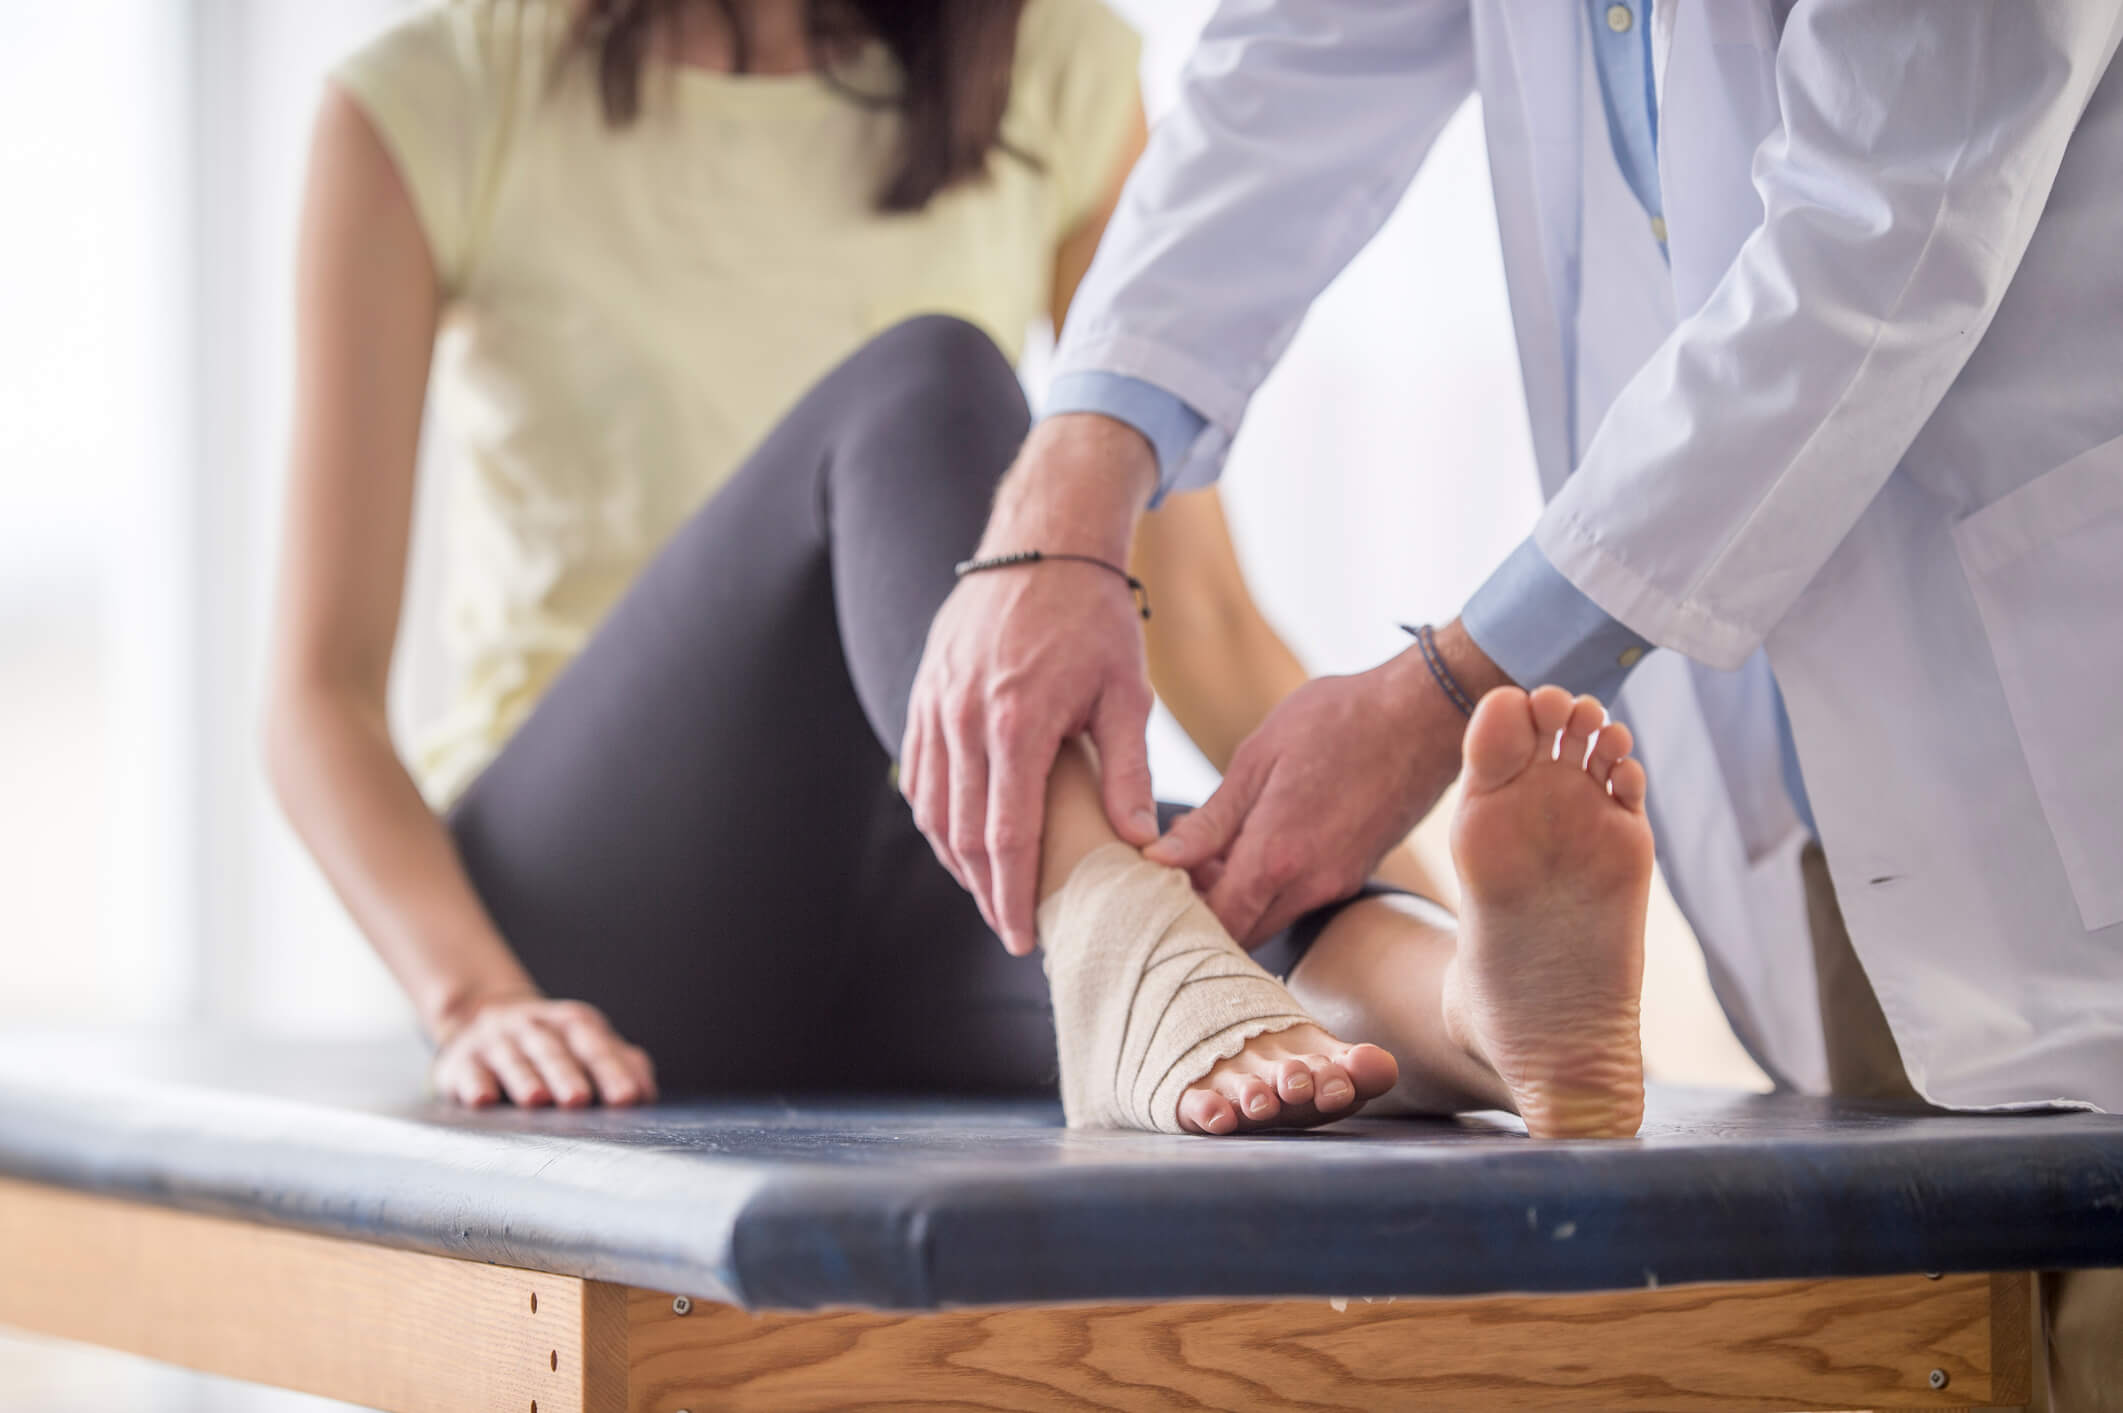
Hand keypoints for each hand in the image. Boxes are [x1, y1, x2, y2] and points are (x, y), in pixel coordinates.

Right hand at [429, 994, 657, 1108]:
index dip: (613, 1072)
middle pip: (553, 1051)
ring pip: (512, 1059)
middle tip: (579, 1100)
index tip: (628, 1099)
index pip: (595, 1046)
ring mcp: (496, 1042)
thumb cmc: (553, 1044)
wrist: (485, 1016)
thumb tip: (646, 1094)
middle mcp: (534, 1028)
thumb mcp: (587, 1044)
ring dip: (524, 1078)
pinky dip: (474, 1083)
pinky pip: (467, 1071)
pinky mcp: (462, 1060)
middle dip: (566, 1074)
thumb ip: (621, 1064)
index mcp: (572, 1024)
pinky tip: (481, 1099)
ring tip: (536, 1100)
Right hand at [903, 414, 1161, 955]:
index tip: (1020, 938)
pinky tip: (962, 840)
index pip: (1005, 836)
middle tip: (1010, 929)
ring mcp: (935, 707)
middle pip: (964, 835)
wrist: (1042, 545)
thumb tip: (1141, 845)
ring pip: (933, 811)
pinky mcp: (923, 696)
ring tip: (989, 894)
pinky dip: (937, 818)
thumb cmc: (1093, 618)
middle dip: (984, 892)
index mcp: (1017, 723)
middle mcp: (964, 720)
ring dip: (956, 861)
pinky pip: (920, 775)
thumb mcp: (1125, 693)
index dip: (1010, 896)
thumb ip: (1128, 771)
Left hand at [1146, 619, 1507, 945]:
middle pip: (1241, 932)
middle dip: (1205, 913)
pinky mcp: (1355, 873)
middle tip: (1180, 870)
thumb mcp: (1258, 758)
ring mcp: (1338, 883)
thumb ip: (1211, 820)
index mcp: (1277, 856)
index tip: (1156, 884)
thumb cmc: (1339, 721)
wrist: (1425, 714)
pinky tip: (1258, 843)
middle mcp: (1310, 884)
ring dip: (1238, 899)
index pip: (1215, 923)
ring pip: (1271, 917)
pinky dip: (1270, 886)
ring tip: (1215, 852)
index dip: (1179, 914)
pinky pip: (1300, 897)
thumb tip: (1160, 858)